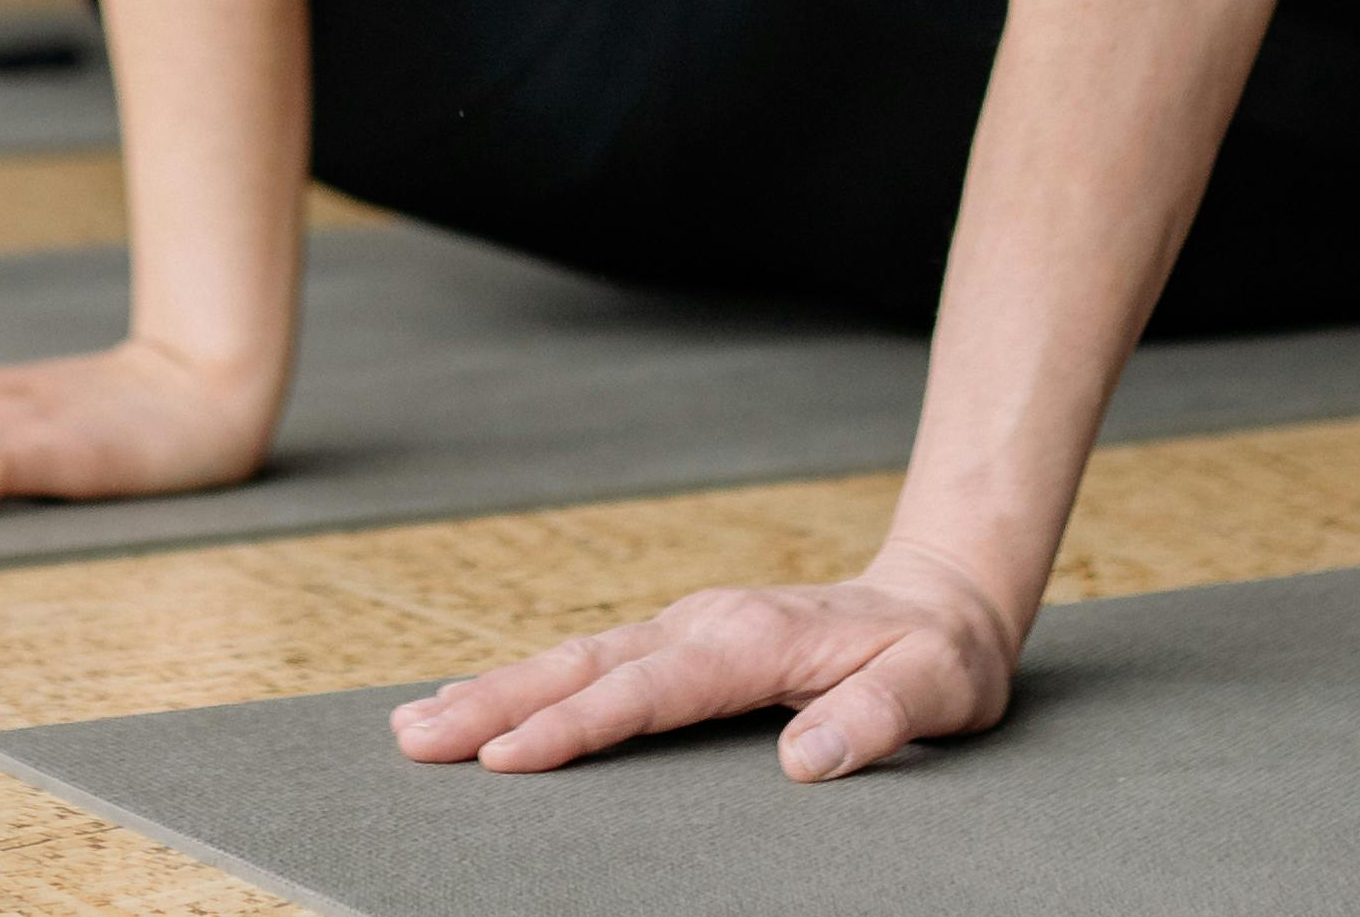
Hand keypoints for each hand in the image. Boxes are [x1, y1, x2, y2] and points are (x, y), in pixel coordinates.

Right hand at [390, 548, 1027, 779]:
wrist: (943, 598)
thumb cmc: (939, 654)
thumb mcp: (936, 688)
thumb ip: (877, 719)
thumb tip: (804, 760)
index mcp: (753, 640)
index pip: (648, 691)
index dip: (575, 725)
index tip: (509, 756)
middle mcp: (705, 624)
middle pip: (584, 667)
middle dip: (496, 703)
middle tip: (416, 739)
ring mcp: (688, 628)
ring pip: (575, 660)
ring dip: (496, 691)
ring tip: (418, 724)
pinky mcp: (682, 641)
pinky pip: (592, 663)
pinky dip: (530, 684)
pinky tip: (482, 705)